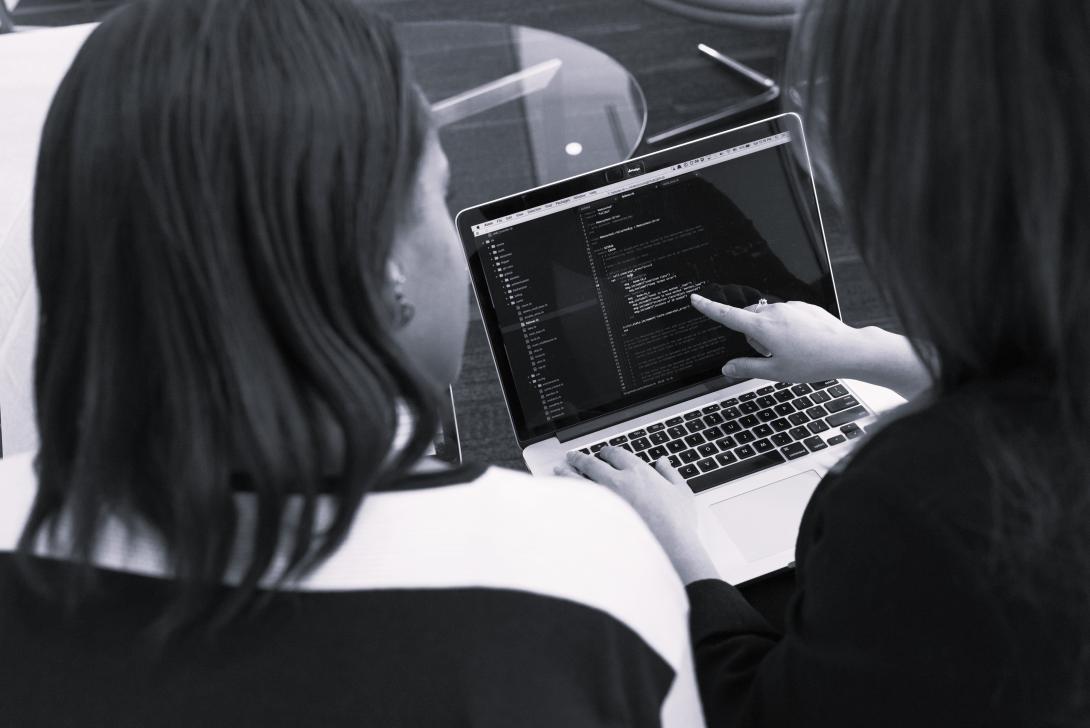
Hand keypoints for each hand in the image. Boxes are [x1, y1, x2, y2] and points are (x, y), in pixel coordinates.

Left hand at [556, 447, 718, 583]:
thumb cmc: (677, 523)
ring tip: (560, 469)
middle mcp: (618, 481)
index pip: (616, 454)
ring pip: (579, 479)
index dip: (607, 452)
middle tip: (573, 456)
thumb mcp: (681, 492)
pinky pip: (577, 501)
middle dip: (580, 458)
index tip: (603, 453)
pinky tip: (563, 494)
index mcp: (638, 472)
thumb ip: (670, 474)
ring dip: (567, 472)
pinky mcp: (597, 517)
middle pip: (592, 463)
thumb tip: (663, 463)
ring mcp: (605, 499)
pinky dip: (568, 494)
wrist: (669, 548)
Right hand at [691, 294, 861, 382]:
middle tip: (769, 355)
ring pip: (767, 317)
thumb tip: (728, 368)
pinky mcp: (803, 307)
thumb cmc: (813, 362)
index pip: (728, 315)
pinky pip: (785, 314)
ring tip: (790, 350)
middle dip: (751, 334)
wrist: (846, 349)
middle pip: (749, 318)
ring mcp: (790, 307)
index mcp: (763, 327)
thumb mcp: (776, 372)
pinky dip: (785, 327)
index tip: (696, 299)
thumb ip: (747, 367)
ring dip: (769, 331)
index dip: (709, 308)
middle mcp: (774, 312)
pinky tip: (801, 342)